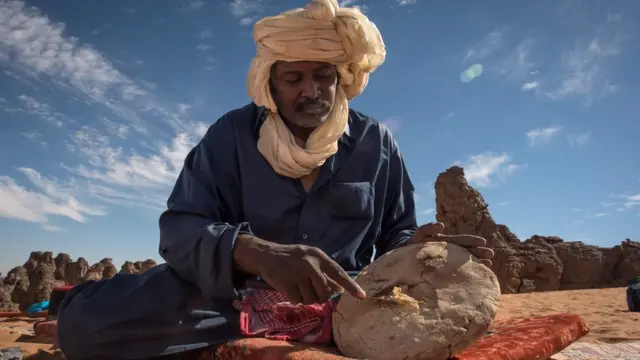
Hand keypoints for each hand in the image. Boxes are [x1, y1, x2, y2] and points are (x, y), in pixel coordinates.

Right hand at [233, 235, 365, 304]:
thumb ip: (324, 273)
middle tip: (311, 291)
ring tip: (298, 287)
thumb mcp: (309, 259)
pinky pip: (297, 300)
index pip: (338, 272)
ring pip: (311, 298)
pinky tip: (290, 288)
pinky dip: (295, 298)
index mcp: (318, 256)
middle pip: (325, 291)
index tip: (362, 295)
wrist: (265, 254)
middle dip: (320, 296)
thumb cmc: (291, 257)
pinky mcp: (286, 282)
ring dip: (306, 298)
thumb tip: (340, 288)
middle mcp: (310, 264)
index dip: (351, 285)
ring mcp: (297, 273)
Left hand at [407, 222, 493, 266]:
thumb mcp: (418, 235)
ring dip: (478, 262)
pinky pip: (460, 272)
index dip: (471, 241)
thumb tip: (442, 225)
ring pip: (466, 261)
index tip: (483, 241)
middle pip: (467, 251)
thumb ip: (427, 228)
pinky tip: (480, 276)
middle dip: (479, 252)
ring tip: (489, 264)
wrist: (403, 260)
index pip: (460, 241)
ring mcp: (448, 262)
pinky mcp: (445, 273)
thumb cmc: (411, 246)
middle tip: (491, 254)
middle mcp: (449, 252)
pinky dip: (470, 272)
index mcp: (445, 242)